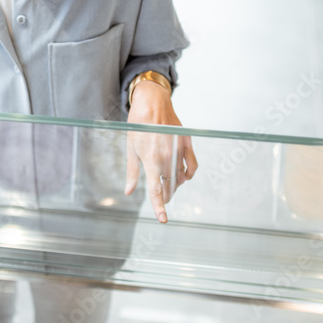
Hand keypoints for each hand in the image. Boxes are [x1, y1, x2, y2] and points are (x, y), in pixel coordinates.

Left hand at [125, 81, 197, 222]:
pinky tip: (183, 177)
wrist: (152, 103)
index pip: (156, 190)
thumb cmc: (138, 126)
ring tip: (168, 185)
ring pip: (181, 178)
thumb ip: (132, 173)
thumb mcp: (131, 149)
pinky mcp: (187, 144)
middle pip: (169, 187)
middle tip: (161, 198)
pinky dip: (188, 175)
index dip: (159, 207)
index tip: (163, 219)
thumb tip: (129, 191)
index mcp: (151, 159)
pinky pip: (193, 166)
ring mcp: (179, 150)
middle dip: (165, 196)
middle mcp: (167, 157)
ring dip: (175, 186)